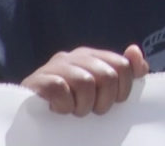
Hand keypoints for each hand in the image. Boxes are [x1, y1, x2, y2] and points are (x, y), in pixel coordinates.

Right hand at [21, 45, 148, 115]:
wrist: (29, 113)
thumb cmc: (71, 101)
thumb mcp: (100, 89)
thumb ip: (124, 71)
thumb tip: (134, 51)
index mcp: (93, 56)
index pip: (123, 66)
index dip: (123, 89)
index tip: (114, 102)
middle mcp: (75, 56)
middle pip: (107, 76)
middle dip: (104, 101)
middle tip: (92, 111)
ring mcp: (56, 66)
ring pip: (85, 82)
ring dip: (83, 105)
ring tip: (75, 112)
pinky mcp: (38, 80)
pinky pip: (59, 89)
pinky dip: (63, 105)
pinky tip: (59, 110)